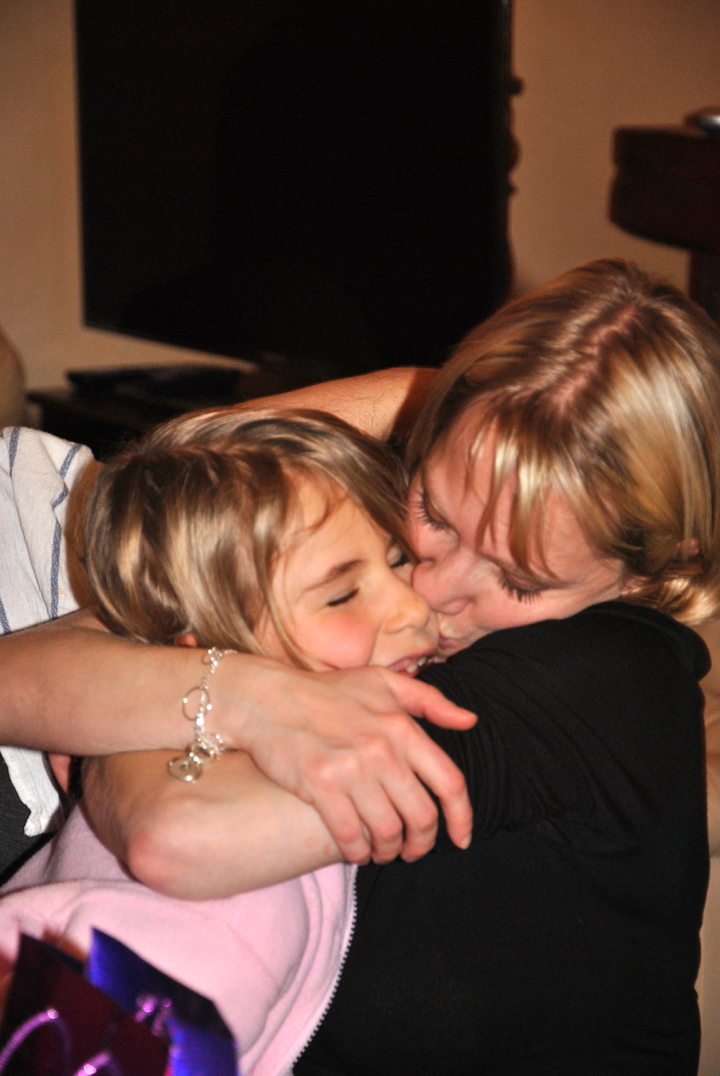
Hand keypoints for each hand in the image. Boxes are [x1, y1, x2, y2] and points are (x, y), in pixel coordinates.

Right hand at [229, 661, 475, 863]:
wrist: (267, 698)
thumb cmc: (327, 691)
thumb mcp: (383, 682)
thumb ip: (430, 701)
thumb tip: (470, 720)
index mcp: (402, 727)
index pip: (449, 783)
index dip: (462, 818)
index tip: (461, 838)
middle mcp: (382, 749)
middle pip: (422, 816)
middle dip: (421, 843)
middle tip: (412, 850)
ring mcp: (350, 769)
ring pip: (388, 832)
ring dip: (389, 851)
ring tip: (383, 850)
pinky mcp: (319, 786)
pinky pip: (351, 836)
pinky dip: (358, 852)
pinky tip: (356, 851)